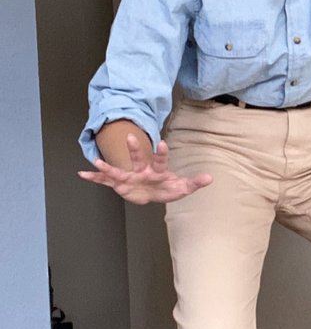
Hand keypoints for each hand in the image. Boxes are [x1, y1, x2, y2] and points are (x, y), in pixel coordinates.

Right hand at [78, 134, 212, 204]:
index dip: (162, 152)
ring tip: (96, 161)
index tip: (163, 143)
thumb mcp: (182, 187)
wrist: (153, 192)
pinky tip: (82, 174)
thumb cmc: (167, 188)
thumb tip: (211, 178)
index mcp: (157, 170)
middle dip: (134, 149)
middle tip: (131, 136)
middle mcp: (142, 170)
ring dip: (108, 166)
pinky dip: (95, 178)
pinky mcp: (120, 184)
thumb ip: (194, 182)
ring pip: (118, 170)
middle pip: (138, 158)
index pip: (161, 160)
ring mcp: (129, 176)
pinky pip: (106, 181)